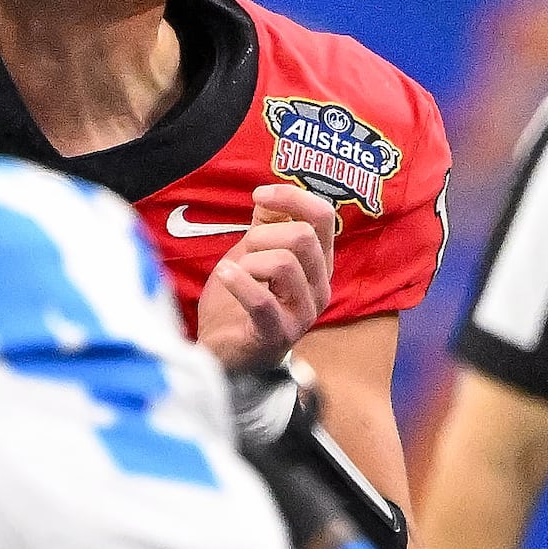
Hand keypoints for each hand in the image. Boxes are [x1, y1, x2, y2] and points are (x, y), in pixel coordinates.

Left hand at [194, 184, 336, 369]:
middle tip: (244, 249)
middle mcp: (319, 287)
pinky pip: (263, 300)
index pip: (324, 218)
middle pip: (304, 237)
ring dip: (249, 261)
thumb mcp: (252, 256)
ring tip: (235, 272)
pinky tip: (226, 275)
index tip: (259, 194)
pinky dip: (239, 281)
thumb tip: (268, 194)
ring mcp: (302, 313)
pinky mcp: (278, 334)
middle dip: (264, 234)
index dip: (292, 197)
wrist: (223, 354)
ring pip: (284, 263)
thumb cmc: (239, 303)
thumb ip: (265, 227)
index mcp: (318, 264)